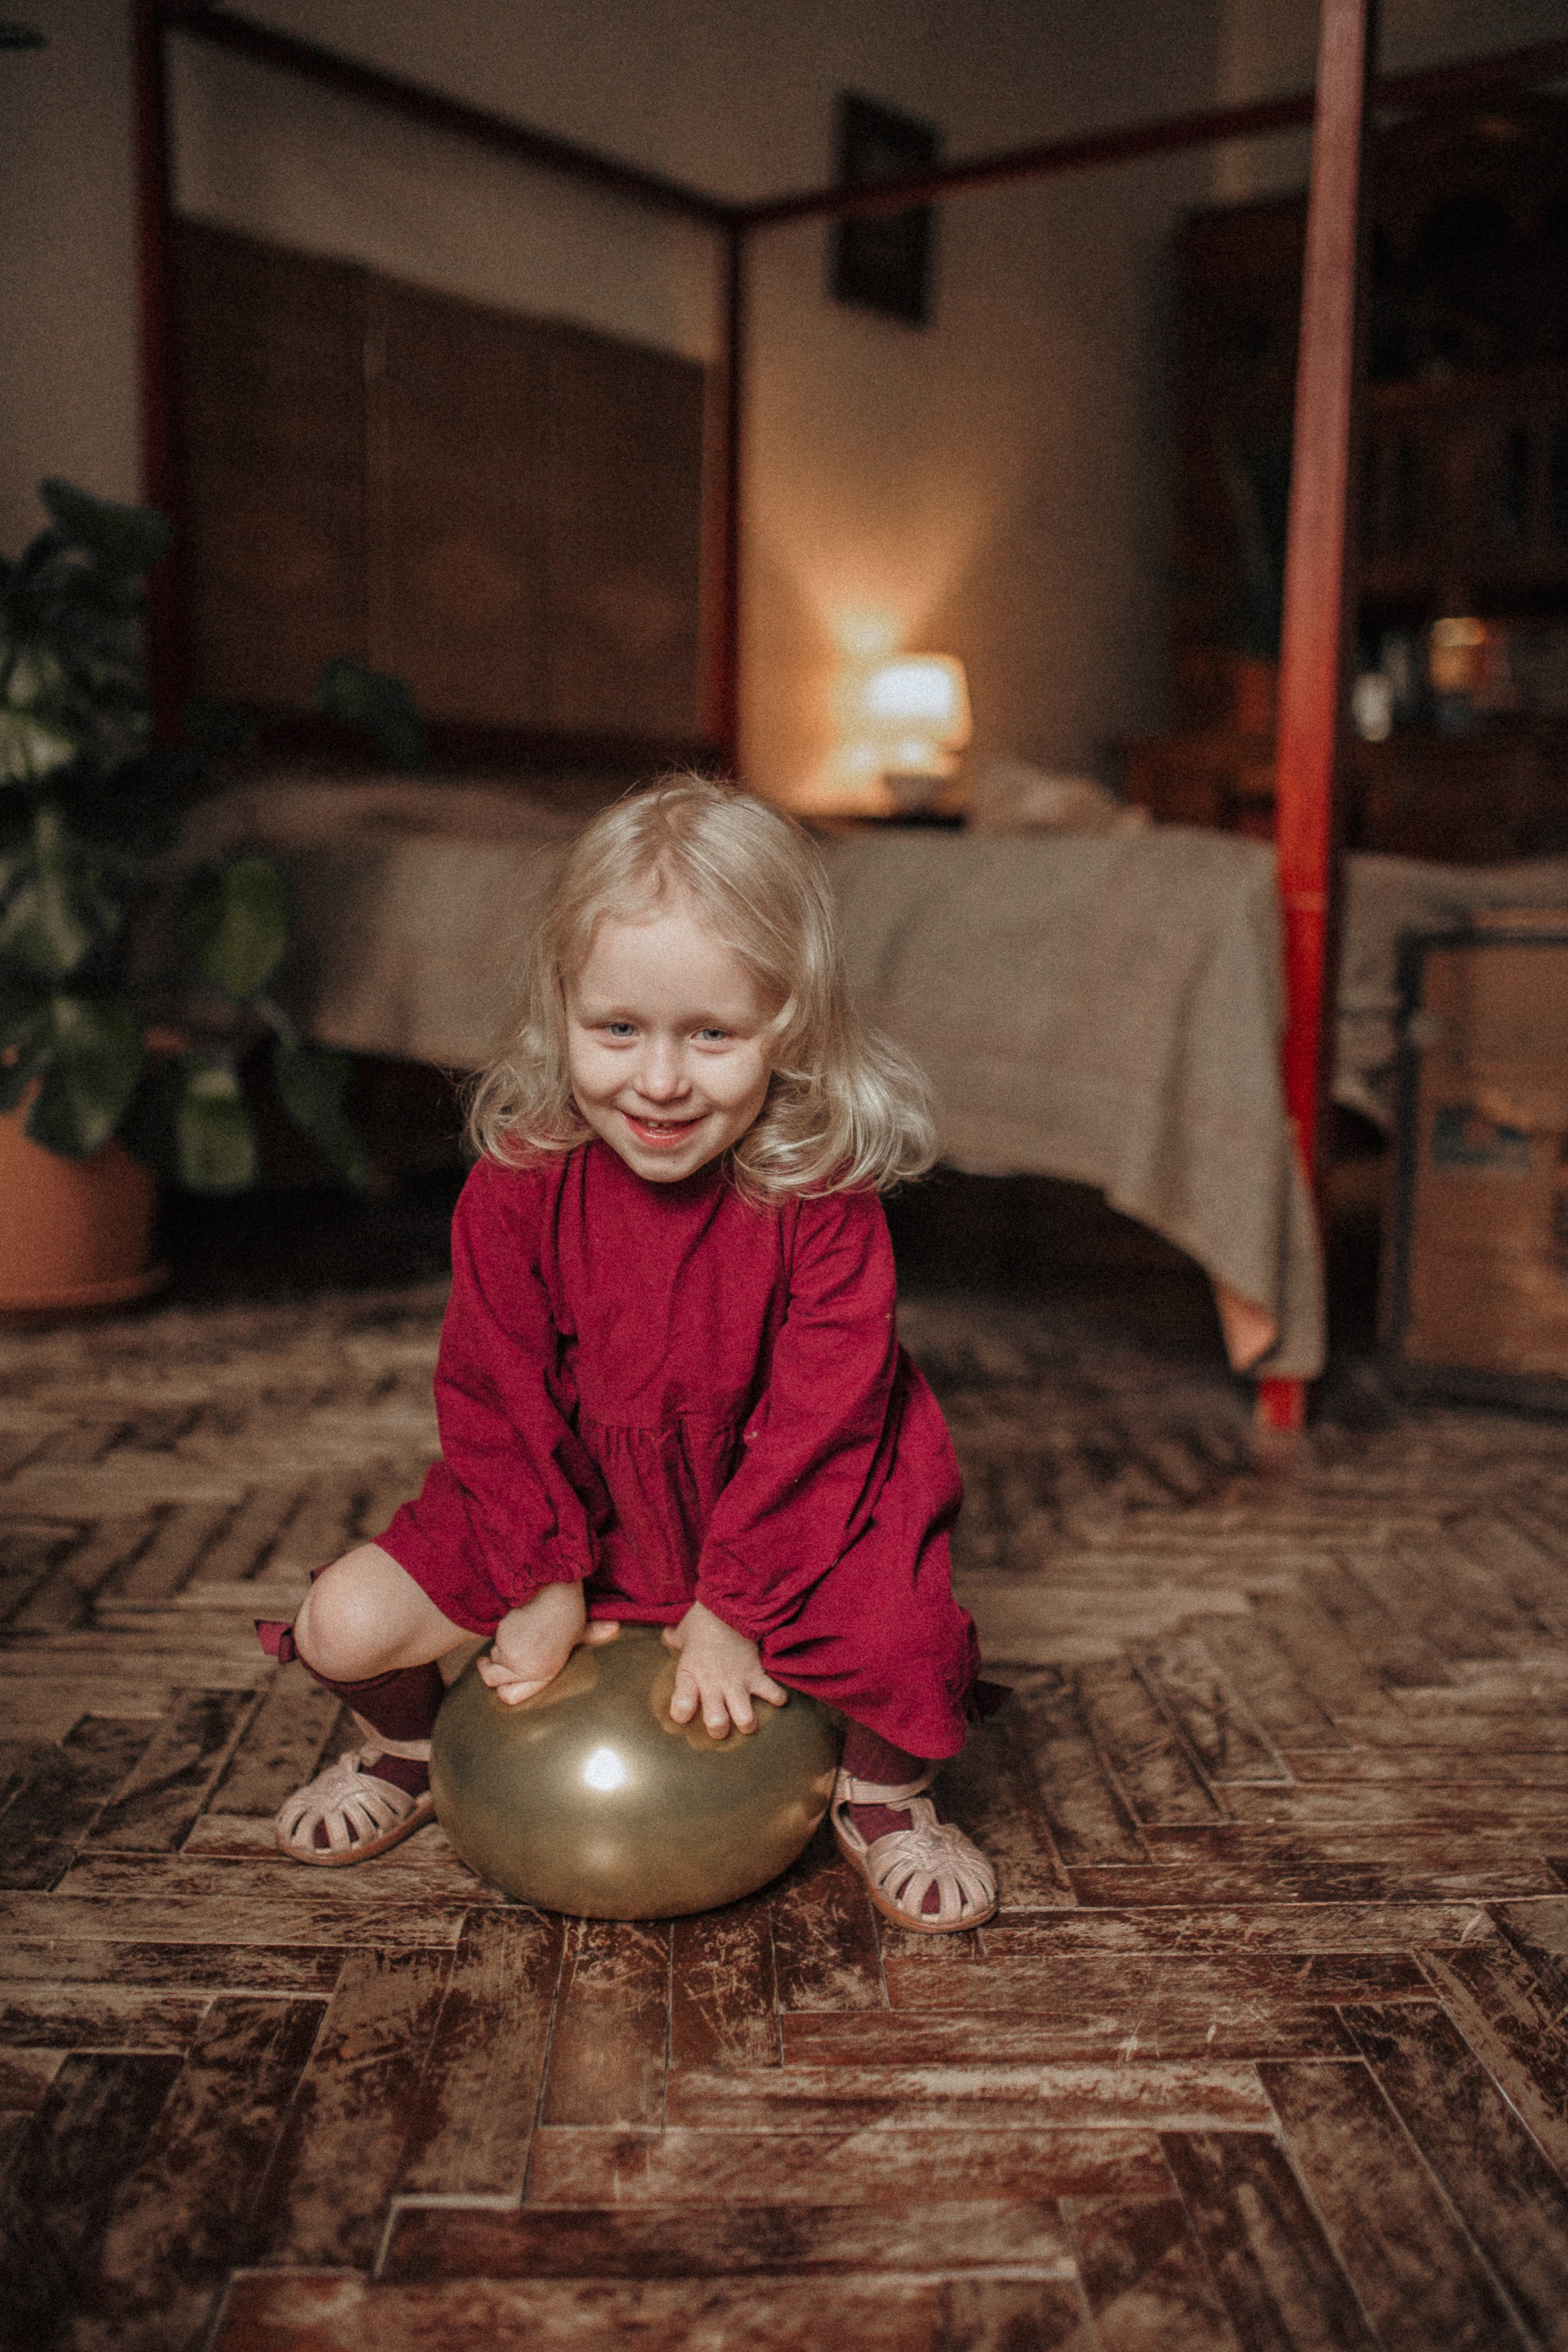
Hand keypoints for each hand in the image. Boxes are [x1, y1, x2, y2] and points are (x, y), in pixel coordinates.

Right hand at [476, 1581, 619, 1704]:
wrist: (553, 1592)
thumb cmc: (568, 1609)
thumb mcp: (580, 1627)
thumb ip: (593, 1635)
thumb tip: (615, 1628)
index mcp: (545, 1673)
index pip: (510, 1697)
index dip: (504, 1689)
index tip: (501, 1681)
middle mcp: (527, 1670)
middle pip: (493, 1680)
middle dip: (492, 1668)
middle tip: (501, 1655)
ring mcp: (513, 1656)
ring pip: (491, 1660)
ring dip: (497, 1650)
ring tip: (515, 1634)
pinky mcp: (503, 1640)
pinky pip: (492, 1644)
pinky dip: (499, 1636)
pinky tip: (513, 1625)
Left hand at [663, 1601, 786, 1737]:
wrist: (731, 1603)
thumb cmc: (704, 1618)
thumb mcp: (685, 1630)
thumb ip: (675, 1638)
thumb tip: (667, 1635)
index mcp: (691, 1674)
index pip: (681, 1707)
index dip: (681, 1714)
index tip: (684, 1712)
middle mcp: (713, 1684)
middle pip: (716, 1723)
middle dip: (718, 1730)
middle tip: (720, 1726)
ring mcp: (737, 1681)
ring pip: (745, 1718)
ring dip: (747, 1723)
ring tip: (747, 1722)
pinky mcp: (757, 1674)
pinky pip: (772, 1694)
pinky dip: (777, 1698)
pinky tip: (775, 1698)